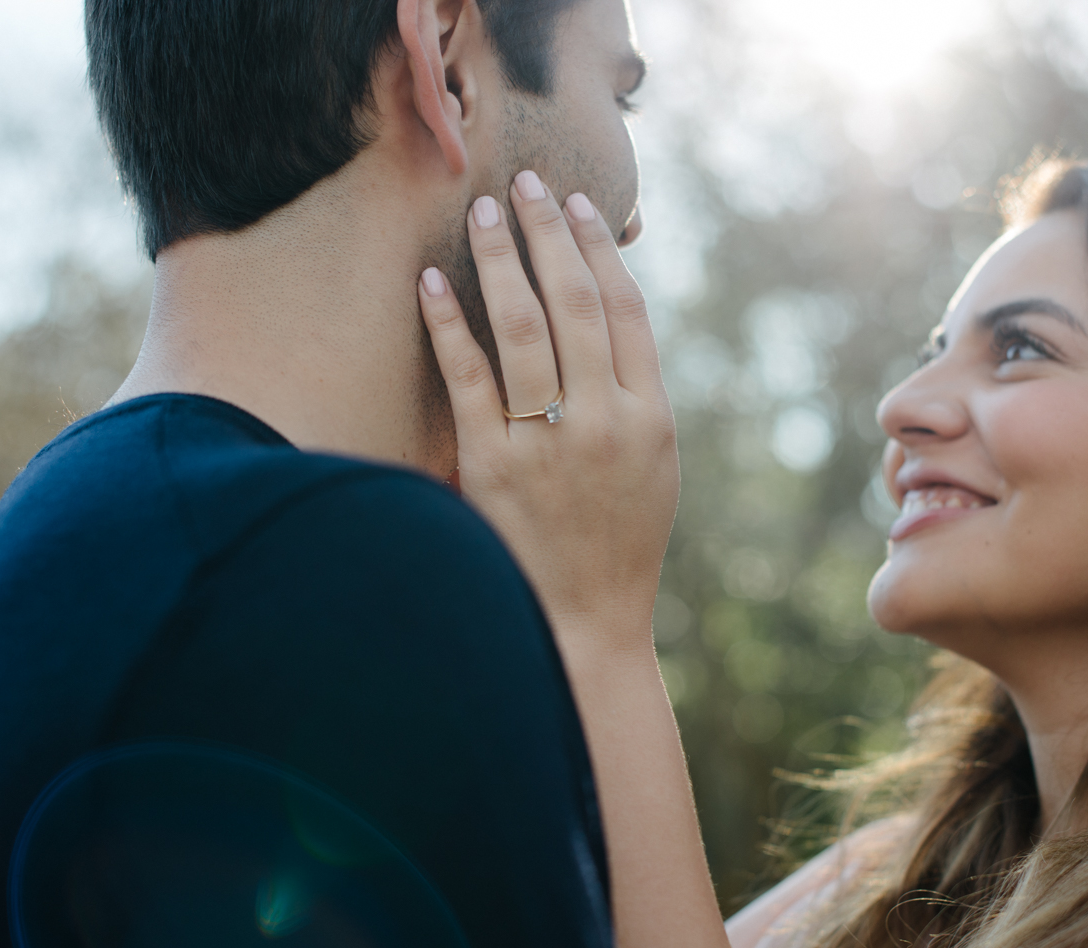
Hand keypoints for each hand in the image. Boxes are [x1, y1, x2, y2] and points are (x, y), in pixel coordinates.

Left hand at [417, 170, 678, 648]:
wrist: (587, 623)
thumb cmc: (620, 543)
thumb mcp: (654, 468)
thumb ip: (635, 397)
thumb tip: (606, 325)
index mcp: (651, 416)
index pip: (626, 310)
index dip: (599, 251)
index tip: (578, 207)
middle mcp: (604, 420)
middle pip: (575, 302)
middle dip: (548, 233)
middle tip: (525, 184)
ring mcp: (548, 442)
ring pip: (523, 327)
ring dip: (500, 260)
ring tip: (482, 214)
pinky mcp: (493, 465)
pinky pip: (468, 377)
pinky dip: (449, 324)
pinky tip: (433, 283)